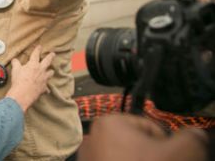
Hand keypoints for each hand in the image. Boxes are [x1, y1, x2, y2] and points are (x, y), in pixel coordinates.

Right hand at [5, 45, 53, 111]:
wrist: (23, 94)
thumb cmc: (19, 81)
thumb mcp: (15, 70)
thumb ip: (15, 63)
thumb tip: (14, 60)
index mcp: (33, 64)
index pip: (36, 54)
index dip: (37, 49)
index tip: (40, 46)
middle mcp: (41, 70)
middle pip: (48, 61)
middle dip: (51, 56)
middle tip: (53, 54)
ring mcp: (44, 79)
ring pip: (50, 73)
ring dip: (50, 71)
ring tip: (51, 71)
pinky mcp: (44, 87)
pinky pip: (46, 88)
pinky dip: (46, 88)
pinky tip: (46, 90)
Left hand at [78, 114, 207, 160]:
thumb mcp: (182, 153)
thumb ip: (191, 137)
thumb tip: (193, 135)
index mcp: (108, 123)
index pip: (150, 128)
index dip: (165, 145)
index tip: (166, 159)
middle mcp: (91, 138)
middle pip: (136, 145)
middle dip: (151, 158)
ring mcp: (87, 159)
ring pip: (124, 158)